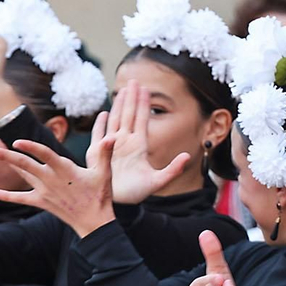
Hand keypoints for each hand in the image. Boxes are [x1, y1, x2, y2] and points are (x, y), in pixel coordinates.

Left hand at [0, 113, 115, 237]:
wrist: (94, 222)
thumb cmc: (100, 195)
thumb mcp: (104, 173)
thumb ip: (105, 153)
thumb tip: (112, 137)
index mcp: (65, 170)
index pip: (45, 155)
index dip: (31, 148)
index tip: (17, 142)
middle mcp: (51, 179)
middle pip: (25, 165)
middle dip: (5, 156)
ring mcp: (45, 191)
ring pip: (22, 175)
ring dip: (6, 165)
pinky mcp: (42, 202)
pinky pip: (22, 198)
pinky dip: (8, 196)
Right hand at [106, 79, 191, 203]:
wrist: (118, 204)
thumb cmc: (136, 194)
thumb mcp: (158, 181)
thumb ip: (173, 169)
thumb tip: (187, 155)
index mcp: (139, 147)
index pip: (141, 120)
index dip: (143, 104)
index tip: (144, 88)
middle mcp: (125, 143)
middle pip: (128, 115)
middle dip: (131, 98)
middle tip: (134, 81)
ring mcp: (111, 147)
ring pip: (115, 120)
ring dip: (118, 105)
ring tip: (121, 90)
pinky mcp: (97, 154)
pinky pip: (98, 135)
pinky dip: (100, 124)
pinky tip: (103, 113)